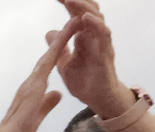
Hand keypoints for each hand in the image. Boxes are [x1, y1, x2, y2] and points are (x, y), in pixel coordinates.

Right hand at [0, 18, 77, 131]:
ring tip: (74, 21)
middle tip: (74, 19)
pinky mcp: (33, 87)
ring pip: (49, 55)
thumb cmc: (19, 131)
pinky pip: (48, 64)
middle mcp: (31, 81)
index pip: (49, 65)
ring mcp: (31, 83)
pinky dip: (56, 51)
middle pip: (49, 55)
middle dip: (62, 37)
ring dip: (62, 38)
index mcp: (34, 87)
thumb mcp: (39, 114)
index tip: (69, 35)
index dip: (59, 50)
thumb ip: (48, 102)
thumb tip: (57, 94)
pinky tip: (64, 40)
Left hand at [52, 0, 130, 117]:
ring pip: (96, 19)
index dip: (68, 5)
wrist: (96, 99)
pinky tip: (85, 18)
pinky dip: (94, 25)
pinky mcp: (105, 54)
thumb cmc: (84, 80)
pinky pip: (102, 35)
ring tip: (70, 1)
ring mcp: (100, 44)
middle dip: (76, 2)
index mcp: (82, 37)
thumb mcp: (64, 62)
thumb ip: (59, 47)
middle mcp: (93, 37)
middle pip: (87, 12)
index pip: (76, 15)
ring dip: (83, 8)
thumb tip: (50, 32)